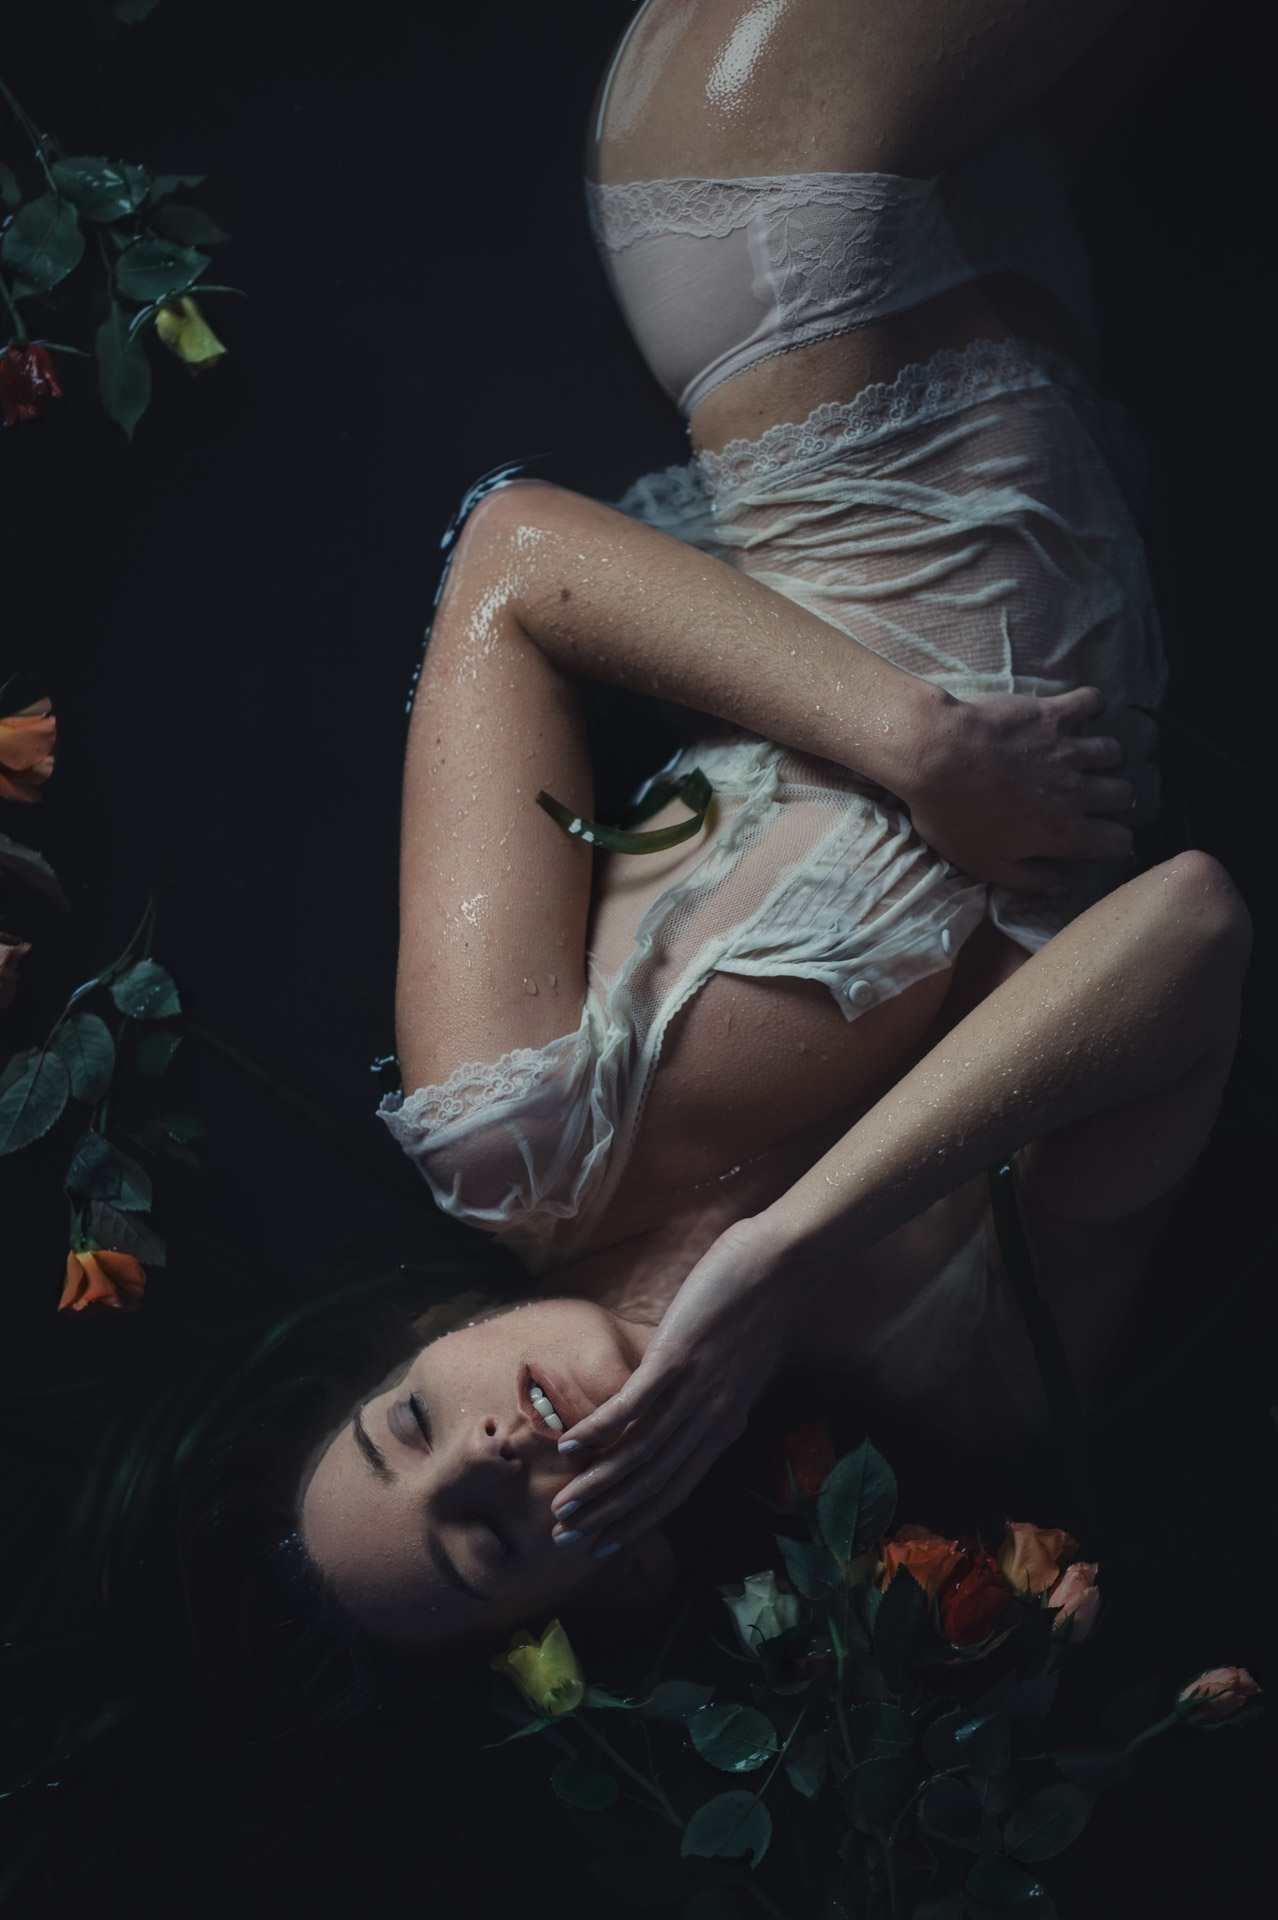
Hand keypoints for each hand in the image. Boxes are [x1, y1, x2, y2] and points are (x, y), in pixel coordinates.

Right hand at [549, 1219, 800, 1554]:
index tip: (604, 1543)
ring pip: (640, 1454)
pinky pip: (633, 1405)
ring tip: (562, 1507)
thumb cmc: (762, 1308)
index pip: (675, 1488)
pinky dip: (601, 1429)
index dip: (637, 1519)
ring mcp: (692, 1392)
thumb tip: (694, 1407)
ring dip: (597, 1484)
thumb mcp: (744, 1370)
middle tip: (565, 1539)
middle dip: (606, 1515)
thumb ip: (717, 1397)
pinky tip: (571, 1444)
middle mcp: (709, 1420)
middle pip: (652, 1483)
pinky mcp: (676, 1359)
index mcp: (724, 1426)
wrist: (781, 1266)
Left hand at [901, 686, 1137, 890]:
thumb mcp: (984, 865)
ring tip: (1083, 756)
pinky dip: (1091, 704)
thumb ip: (1027, 879)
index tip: (1101, 837)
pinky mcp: (1052, 714)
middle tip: (1089, 794)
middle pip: (1122, 794)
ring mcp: (1067, 749)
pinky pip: (1091, 702)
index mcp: (1062, 832)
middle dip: (1112, 797)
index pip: (1118, 842)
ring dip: (1103, 756)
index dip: (1115, 843)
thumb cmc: (952, 815)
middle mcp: (1075, 791)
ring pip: (1113, 751)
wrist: (934, 757)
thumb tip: (1057, 881)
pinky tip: (1081, 710)